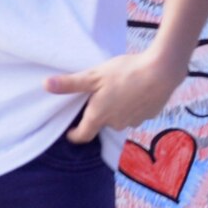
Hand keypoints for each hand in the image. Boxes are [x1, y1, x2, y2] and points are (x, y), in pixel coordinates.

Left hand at [44, 51, 183, 142]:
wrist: (161, 72)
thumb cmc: (124, 73)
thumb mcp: (93, 75)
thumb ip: (70, 83)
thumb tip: (45, 86)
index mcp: (100, 116)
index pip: (84, 135)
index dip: (75, 135)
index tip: (70, 133)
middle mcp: (116, 123)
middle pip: (101, 124)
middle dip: (96, 114)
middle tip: (93, 97)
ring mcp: (134, 121)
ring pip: (118, 118)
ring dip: (114, 109)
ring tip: (113, 91)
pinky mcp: (148, 115)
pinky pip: (133, 113)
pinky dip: (129, 106)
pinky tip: (131, 91)